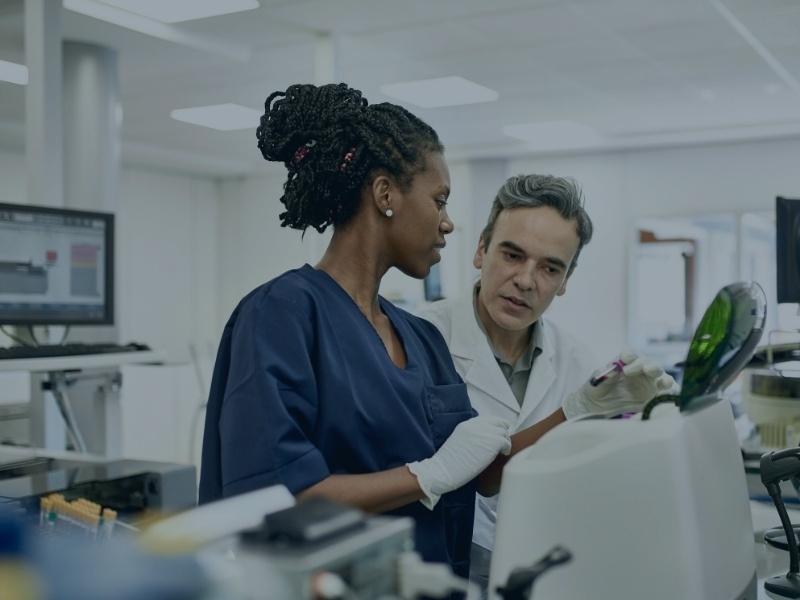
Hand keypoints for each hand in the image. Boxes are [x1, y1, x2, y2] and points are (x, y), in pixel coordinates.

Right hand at [407, 416, 511, 508]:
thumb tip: (482, 442)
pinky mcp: (491, 443)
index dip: (494, 425)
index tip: (497, 432)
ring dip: (505, 440)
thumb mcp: (458, 443)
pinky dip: (507, 448)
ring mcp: (483, 433)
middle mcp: (475, 426)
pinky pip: (506, 442)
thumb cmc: (448, 464)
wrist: (442, 470)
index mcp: (466, 425)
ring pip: (503, 431)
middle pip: (497, 421)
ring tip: (503, 449)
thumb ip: (470, 437)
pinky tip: (504, 454)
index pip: (486, 418)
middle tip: (504, 440)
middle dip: (503, 430)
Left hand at [561, 349, 678, 419]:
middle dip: (643, 365)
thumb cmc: (597, 390)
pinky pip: (666, 390)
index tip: (624, 360)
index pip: (630, 354)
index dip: (629, 355)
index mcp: (624, 362)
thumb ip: (604, 375)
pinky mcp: (655, 394)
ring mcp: (649, 381)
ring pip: (659, 373)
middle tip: (636, 371)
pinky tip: (667, 390)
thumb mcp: (595, 383)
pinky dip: (669, 389)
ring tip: (660, 380)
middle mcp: (639, 369)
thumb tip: (613, 369)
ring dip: (660, 375)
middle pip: (646, 362)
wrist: (598, 407)